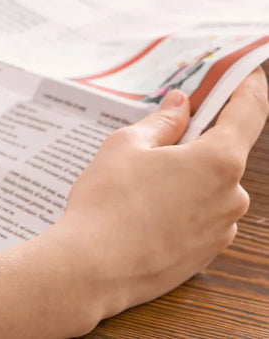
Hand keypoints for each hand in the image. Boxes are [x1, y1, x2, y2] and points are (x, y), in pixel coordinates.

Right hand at [54, 69, 268, 318]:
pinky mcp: (206, 255)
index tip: (245, 74)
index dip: (248, 88)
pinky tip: (143, 214)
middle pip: (222, 155)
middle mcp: (232, 196)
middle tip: (156, 140)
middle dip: (195, 143)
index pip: (249, 113)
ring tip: (137, 187)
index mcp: (218, 161)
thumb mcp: (125, 146)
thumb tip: (180, 106)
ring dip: (184, 180)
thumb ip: (161, 123)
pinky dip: (179, 209)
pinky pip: (200, 219)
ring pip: (209, 189)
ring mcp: (222, 229)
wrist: (93, 268)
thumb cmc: (107, 203)